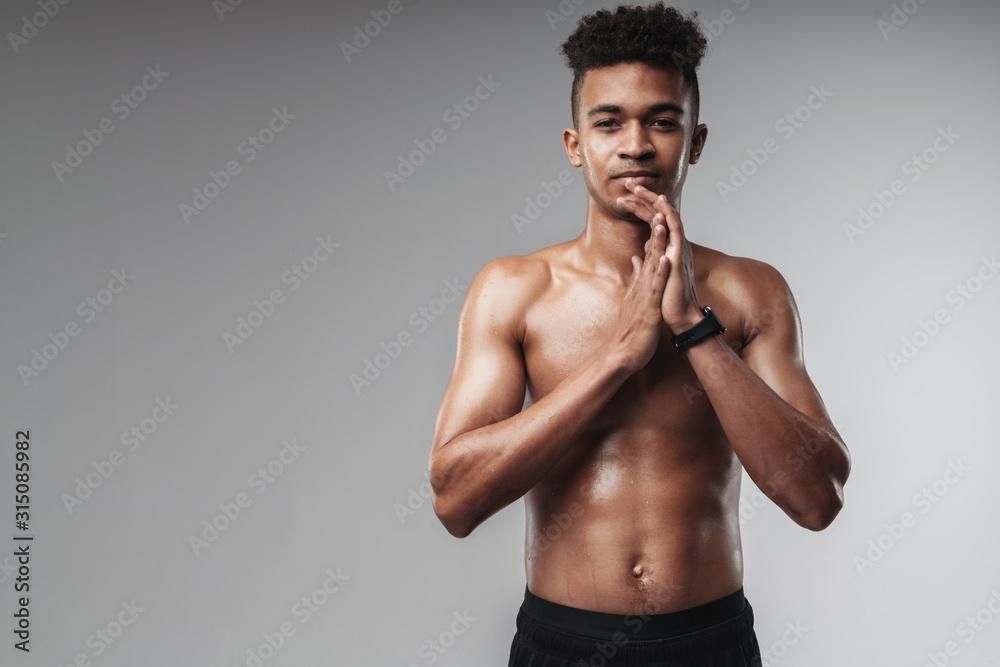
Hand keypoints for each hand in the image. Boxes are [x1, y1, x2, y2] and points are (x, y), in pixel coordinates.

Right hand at [609, 212, 669, 373]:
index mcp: (641, 283)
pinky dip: (660, 272)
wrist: (622, 354)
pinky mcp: (648, 308)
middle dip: (653, 227)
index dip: (654, 230)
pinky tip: (665, 258)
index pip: (649, 251)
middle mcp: (641, 285)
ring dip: (657, 243)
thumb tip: (637, 260)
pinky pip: (655, 288)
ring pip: (652, 265)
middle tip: (655, 204)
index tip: (657, 210)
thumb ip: (636, 278)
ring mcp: (644, 295)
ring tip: (661, 221)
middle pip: (649, 250)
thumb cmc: (630, 330)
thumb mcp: (633, 299)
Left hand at [617, 178, 702, 334]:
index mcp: (667, 247)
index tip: (625, 194)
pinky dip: (669, 215)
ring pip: (668, 216)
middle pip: (659, 213)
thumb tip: (642, 251)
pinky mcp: (679, 257)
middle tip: (628, 181)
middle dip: (644, 195)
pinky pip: (676, 231)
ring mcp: (678, 249)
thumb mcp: (653, 276)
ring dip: (652, 199)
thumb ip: (649, 261)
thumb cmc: (668, 300)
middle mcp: (674, 244)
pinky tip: (661, 203)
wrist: (680, 318)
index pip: (652, 220)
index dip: (639, 206)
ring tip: (638, 185)